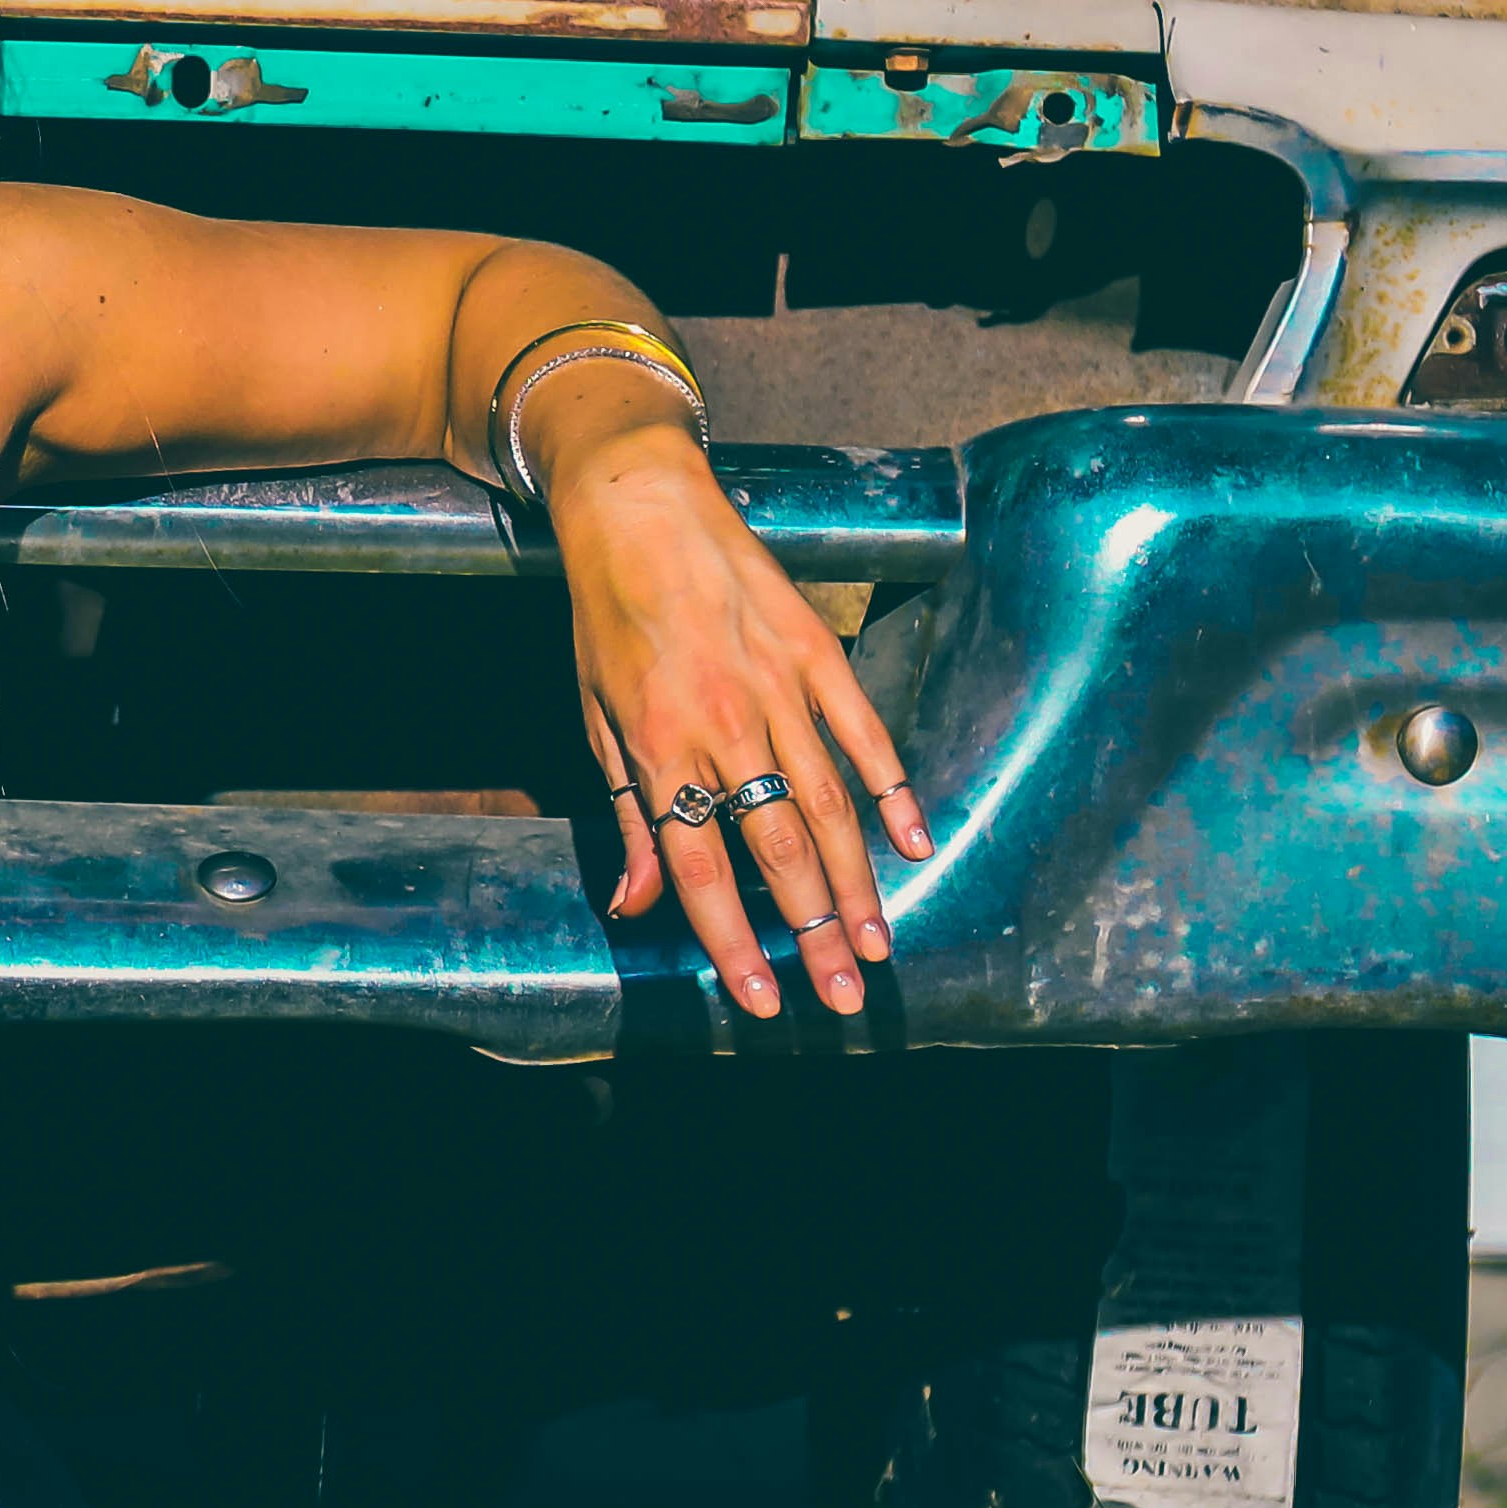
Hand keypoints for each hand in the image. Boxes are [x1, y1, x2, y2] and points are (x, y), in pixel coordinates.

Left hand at [551, 428, 927, 1020]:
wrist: (639, 509)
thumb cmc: (606, 620)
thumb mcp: (592, 718)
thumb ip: (627, 816)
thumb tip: (636, 906)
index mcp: (657, 747)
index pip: (699, 867)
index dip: (732, 940)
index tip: (763, 998)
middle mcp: (722, 725)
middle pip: (776, 850)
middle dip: (813, 933)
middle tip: (845, 994)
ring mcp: (776, 686)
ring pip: (827, 805)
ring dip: (856, 882)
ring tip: (879, 944)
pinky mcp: (817, 650)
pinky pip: (864, 733)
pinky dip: (893, 788)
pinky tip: (914, 842)